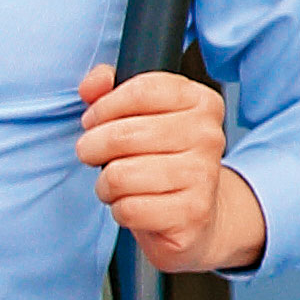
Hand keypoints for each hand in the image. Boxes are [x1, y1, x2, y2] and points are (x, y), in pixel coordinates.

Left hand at [77, 63, 266, 274]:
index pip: (140, 91)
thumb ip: (109, 90)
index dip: (103, 107)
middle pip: (123, 135)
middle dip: (93, 148)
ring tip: (118, 185)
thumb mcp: (140, 115)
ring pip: (119, 175)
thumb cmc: (161, 159)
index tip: (93, 121)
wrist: (196, 213)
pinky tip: (134, 206)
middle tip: (96, 156)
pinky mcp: (192, 213)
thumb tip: (91, 86)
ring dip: (106, 184)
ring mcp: (203, 175)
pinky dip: (120, 210)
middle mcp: (208, 135)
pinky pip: (129, 209)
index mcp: (201, 101)